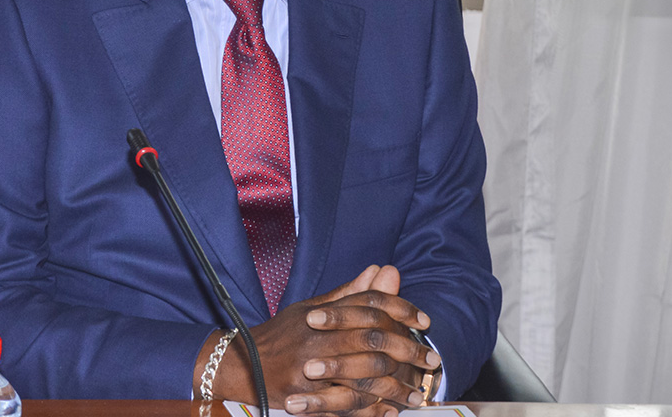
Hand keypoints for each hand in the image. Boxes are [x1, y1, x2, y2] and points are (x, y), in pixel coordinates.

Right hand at [200, 265, 439, 416]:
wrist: (240, 364)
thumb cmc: (281, 335)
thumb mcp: (313, 307)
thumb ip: (350, 294)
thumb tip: (381, 269)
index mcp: (324, 312)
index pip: (370, 304)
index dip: (402, 310)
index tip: (425, 322)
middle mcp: (318, 335)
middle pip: (373, 338)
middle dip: (408, 350)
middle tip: (432, 361)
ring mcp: (310, 365)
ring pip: (364, 374)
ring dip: (396, 386)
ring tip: (418, 395)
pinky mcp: (304, 393)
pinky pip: (344, 404)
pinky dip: (370, 411)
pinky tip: (390, 413)